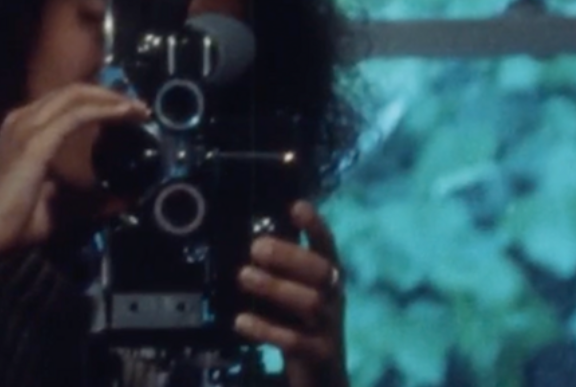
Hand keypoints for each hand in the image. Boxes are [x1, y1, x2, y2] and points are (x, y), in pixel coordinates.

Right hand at [0, 84, 149, 257]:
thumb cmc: (16, 220)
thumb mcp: (61, 204)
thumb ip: (90, 197)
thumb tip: (125, 197)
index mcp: (23, 128)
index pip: (65, 102)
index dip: (98, 101)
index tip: (128, 112)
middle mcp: (22, 119)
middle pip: (73, 92)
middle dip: (110, 95)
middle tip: (139, 108)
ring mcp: (26, 126)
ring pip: (76, 96)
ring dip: (111, 99)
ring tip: (138, 109)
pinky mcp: (36, 141)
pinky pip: (76, 115)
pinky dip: (103, 110)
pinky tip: (124, 114)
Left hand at [235, 201, 348, 386]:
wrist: (322, 376)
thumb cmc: (301, 325)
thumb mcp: (295, 292)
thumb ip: (281, 269)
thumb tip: (253, 237)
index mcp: (328, 278)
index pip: (326, 247)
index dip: (315, 226)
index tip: (297, 206)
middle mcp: (333, 298)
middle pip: (320, 271)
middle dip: (288, 256)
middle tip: (255, 247)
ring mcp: (329, 327)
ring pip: (309, 302)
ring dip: (275, 287)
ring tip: (244, 276)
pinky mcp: (319, 354)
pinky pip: (295, 340)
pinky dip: (267, 329)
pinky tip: (242, 321)